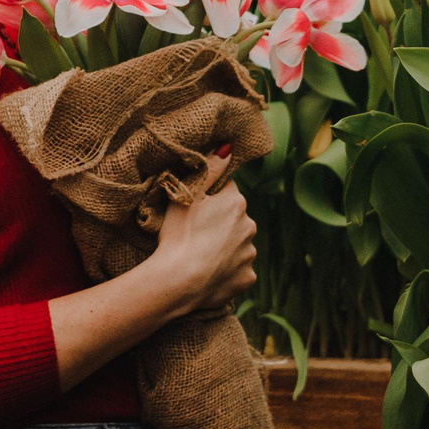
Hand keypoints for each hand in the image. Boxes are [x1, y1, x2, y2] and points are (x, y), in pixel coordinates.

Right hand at [151, 150, 255, 317]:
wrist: (179, 282)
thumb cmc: (179, 235)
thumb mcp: (187, 194)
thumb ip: (209, 168)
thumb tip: (229, 147)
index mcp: (237, 203)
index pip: (225, 191)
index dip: (208, 198)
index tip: (193, 209)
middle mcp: (250, 227)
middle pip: (234, 219)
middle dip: (219, 223)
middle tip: (193, 233)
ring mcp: (249, 255)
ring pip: (237, 245)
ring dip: (223, 248)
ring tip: (198, 255)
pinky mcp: (247, 279)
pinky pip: (237, 271)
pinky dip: (226, 271)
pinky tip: (208, 274)